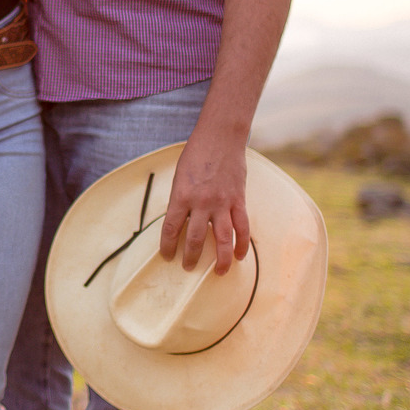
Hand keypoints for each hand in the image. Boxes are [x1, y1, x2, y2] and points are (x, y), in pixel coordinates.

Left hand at [160, 132, 249, 273]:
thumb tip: (180, 221)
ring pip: (223, 239)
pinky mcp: (239, 200)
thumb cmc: (196, 154)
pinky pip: (242, 227)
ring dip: (221, 259)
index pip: (171, 228)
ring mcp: (222, 202)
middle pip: (196, 238)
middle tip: (188, 267)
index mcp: (181, 195)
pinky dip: (242, 244)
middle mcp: (201, 202)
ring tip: (219, 272)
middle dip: (191, 257)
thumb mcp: (180, 176)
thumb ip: (180, 199)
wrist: (220, 137)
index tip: (167, 256)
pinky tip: (239, 256)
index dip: (168, 246)